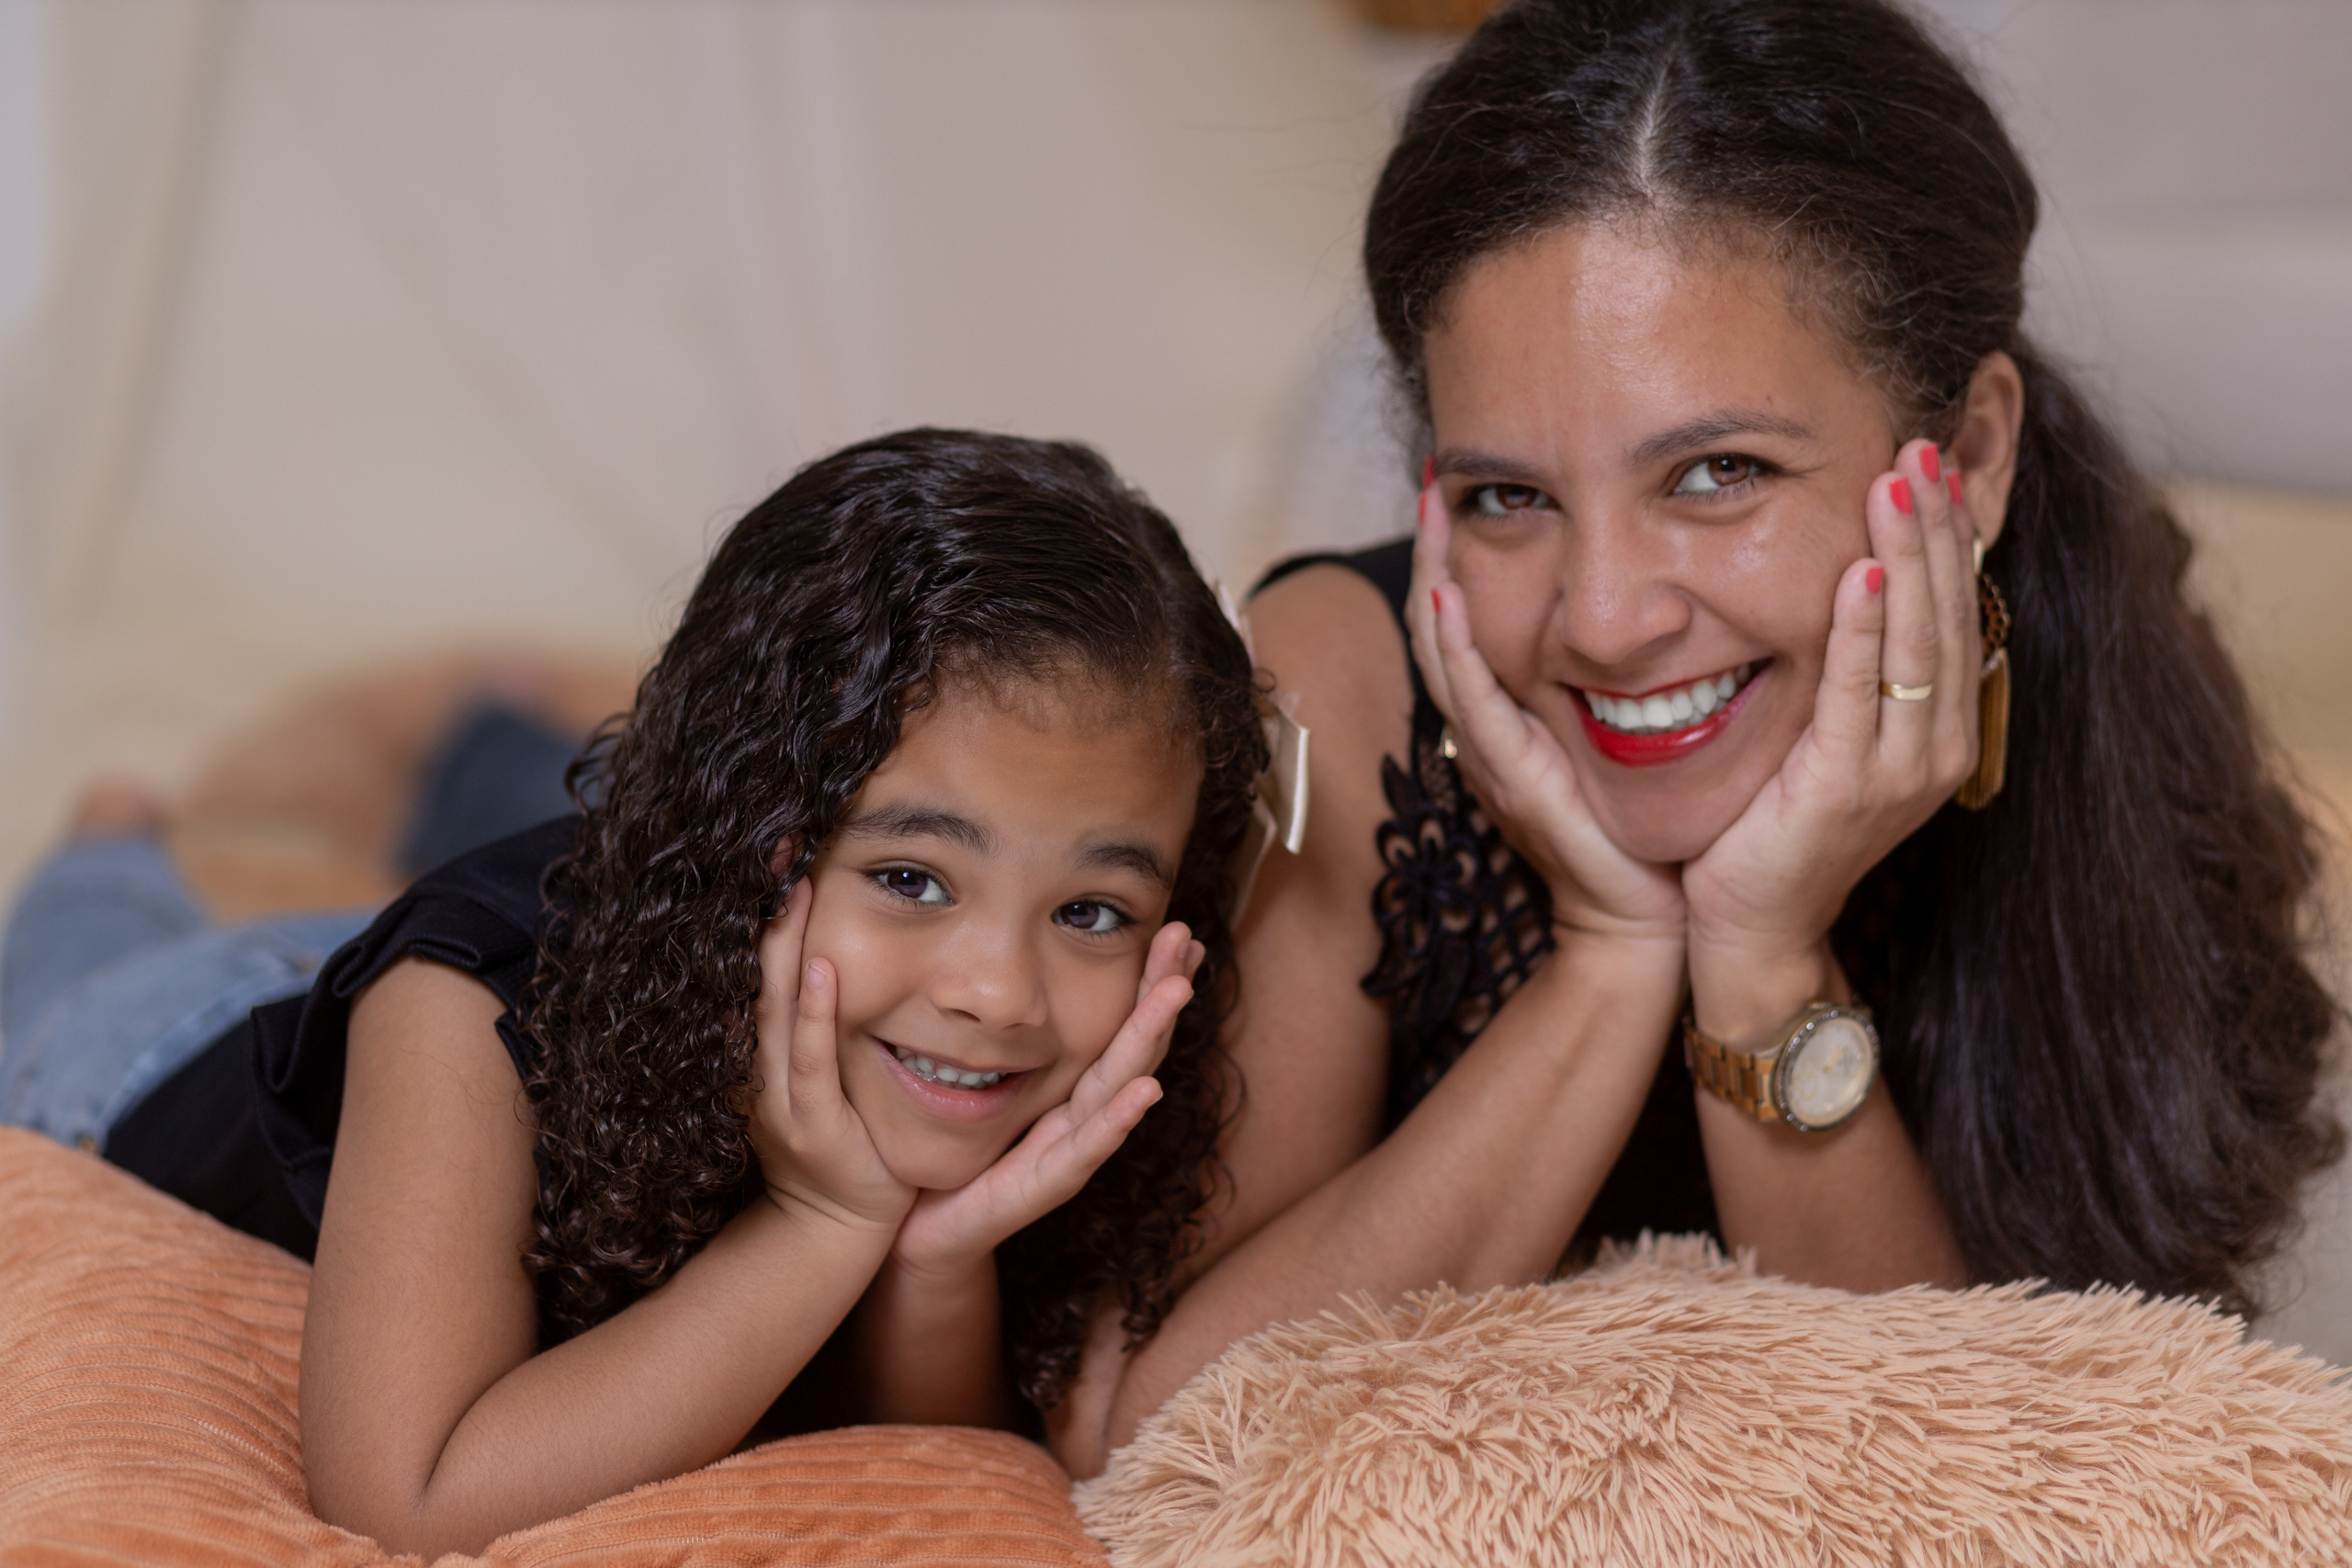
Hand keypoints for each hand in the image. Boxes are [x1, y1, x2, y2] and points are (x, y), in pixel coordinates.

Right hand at [748, 877, 911, 1232]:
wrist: (837, 1226)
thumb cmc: (840, 1139)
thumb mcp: (816, 1070)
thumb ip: (814, 1017)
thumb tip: (830, 946)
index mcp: (758, 1051)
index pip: (756, 966)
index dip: (763, 908)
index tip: (777, 848)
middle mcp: (757, 1068)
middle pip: (756, 974)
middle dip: (766, 910)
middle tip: (778, 842)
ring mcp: (781, 1096)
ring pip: (777, 1008)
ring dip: (786, 947)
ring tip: (794, 888)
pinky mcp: (814, 1122)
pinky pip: (812, 1060)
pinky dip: (816, 1014)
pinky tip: (827, 970)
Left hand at [888, 921, 1198, 1279]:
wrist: (917, 1233)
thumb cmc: (949, 1156)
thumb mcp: (974, 1082)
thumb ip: (987, 1032)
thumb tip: (986, 959)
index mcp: (1067, 1092)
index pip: (1119, 1027)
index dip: (1147, 980)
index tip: (1176, 930)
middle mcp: (1079, 1120)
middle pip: (1132, 1048)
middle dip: (1161, 991)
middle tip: (1185, 936)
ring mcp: (1066, 1154)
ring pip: (1120, 1088)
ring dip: (1150, 1037)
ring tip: (1177, 988)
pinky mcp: (1041, 1189)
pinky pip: (1084, 1150)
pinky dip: (1118, 1120)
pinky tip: (1146, 1089)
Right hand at [1409, 477, 1685, 948]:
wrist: (1647, 916)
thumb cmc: (1645, 832)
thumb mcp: (1627, 739)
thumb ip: (1625, 682)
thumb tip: (1663, 611)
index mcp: (1513, 717)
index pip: (1470, 621)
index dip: (1460, 555)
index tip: (1465, 487)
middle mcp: (1491, 731)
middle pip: (1439, 623)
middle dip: (1434, 546)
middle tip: (1436, 474)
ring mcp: (1494, 755)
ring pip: (1442, 652)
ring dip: (1433, 576)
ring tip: (1433, 510)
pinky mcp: (1514, 780)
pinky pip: (1473, 704)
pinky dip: (1455, 647)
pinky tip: (1450, 597)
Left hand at [1681, 440, 1982, 997]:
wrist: (1754, 929)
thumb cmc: (1777, 829)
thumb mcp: (1824, 738)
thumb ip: (1847, 673)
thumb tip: (1848, 583)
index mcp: (1938, 731)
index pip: (1952, 610)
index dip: (1948, 533)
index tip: (1932, 460)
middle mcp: (1936, 748)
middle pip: (1945, 610)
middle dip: (1936, 522)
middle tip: (1919, 441)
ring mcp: (1898, 771)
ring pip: (1914, 639)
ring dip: (1908, 552)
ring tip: (1898, 478)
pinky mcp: (1846, 789)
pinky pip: (1859, 692)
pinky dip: (1863, 629)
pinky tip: (1861, 571)